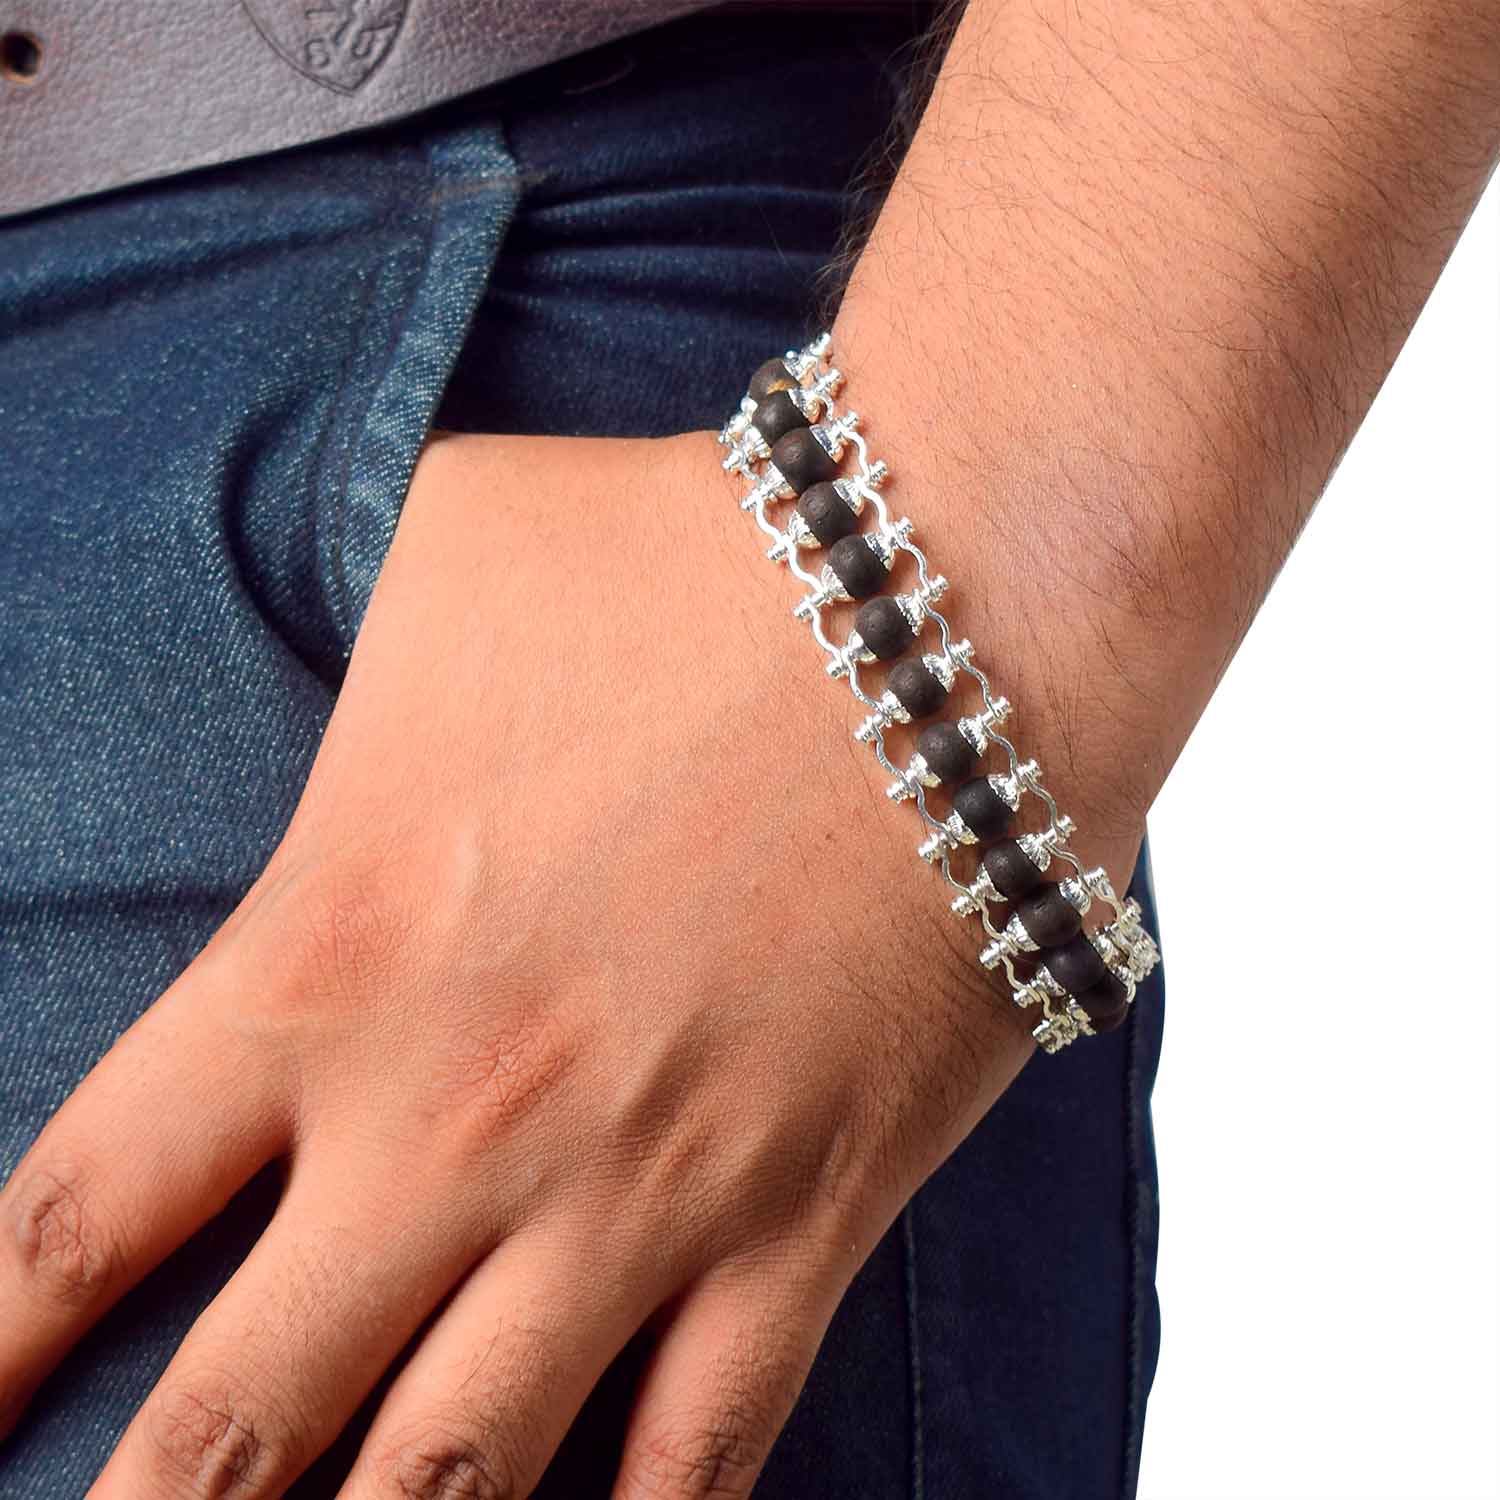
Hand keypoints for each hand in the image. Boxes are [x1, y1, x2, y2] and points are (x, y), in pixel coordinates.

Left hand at [0, 428, 1077, 1497]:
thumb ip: (346, 662)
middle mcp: (450, 1126)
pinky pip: (692, 1461)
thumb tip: (337, 713)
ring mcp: (636, 1199)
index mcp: (323, 962)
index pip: (71, 1222)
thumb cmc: (679, 552)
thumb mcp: (448, 555)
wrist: (950, 603)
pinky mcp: (802, 1222)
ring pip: (446, 1493)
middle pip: (227, 1434)